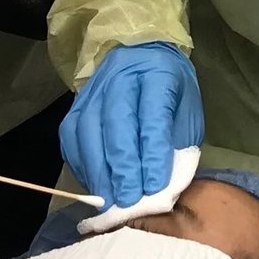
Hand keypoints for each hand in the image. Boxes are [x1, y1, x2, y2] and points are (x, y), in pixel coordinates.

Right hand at [61, 42, 203, 207]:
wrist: (144, 58)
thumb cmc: (172, 95)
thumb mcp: (187, 116)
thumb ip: (175, 147)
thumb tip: (160, 188)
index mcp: (158, 73)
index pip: (153, 115)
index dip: (152, 153)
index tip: (154, 187)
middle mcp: (121, 76)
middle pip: (116, 121)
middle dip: (122, 166)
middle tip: (129, 200)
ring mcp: (93, 89)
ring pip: (87, 129)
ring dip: (98, 170)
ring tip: (110, 200)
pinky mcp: (75, 104)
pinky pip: (71, 137)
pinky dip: (81, 165)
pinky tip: (95, 185)